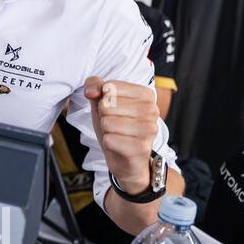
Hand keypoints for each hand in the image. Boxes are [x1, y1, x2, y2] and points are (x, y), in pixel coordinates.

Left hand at [84, 76, 158, 192]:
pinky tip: (119, 145)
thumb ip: (94, 85)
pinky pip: (109, 140)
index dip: (103, 99)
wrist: (125, 157)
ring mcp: (149, 130)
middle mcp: (152, 110)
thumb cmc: (116, 125)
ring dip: (106, 130)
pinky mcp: (141, 147)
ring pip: (107, 123)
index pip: (110, 87)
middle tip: (115, 124)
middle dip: (104, 116)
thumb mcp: (102, 102)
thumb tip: (91, 92)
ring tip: (117, 134)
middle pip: (107, 105)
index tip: (114, 109)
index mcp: (146, 94)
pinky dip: (108, 143)